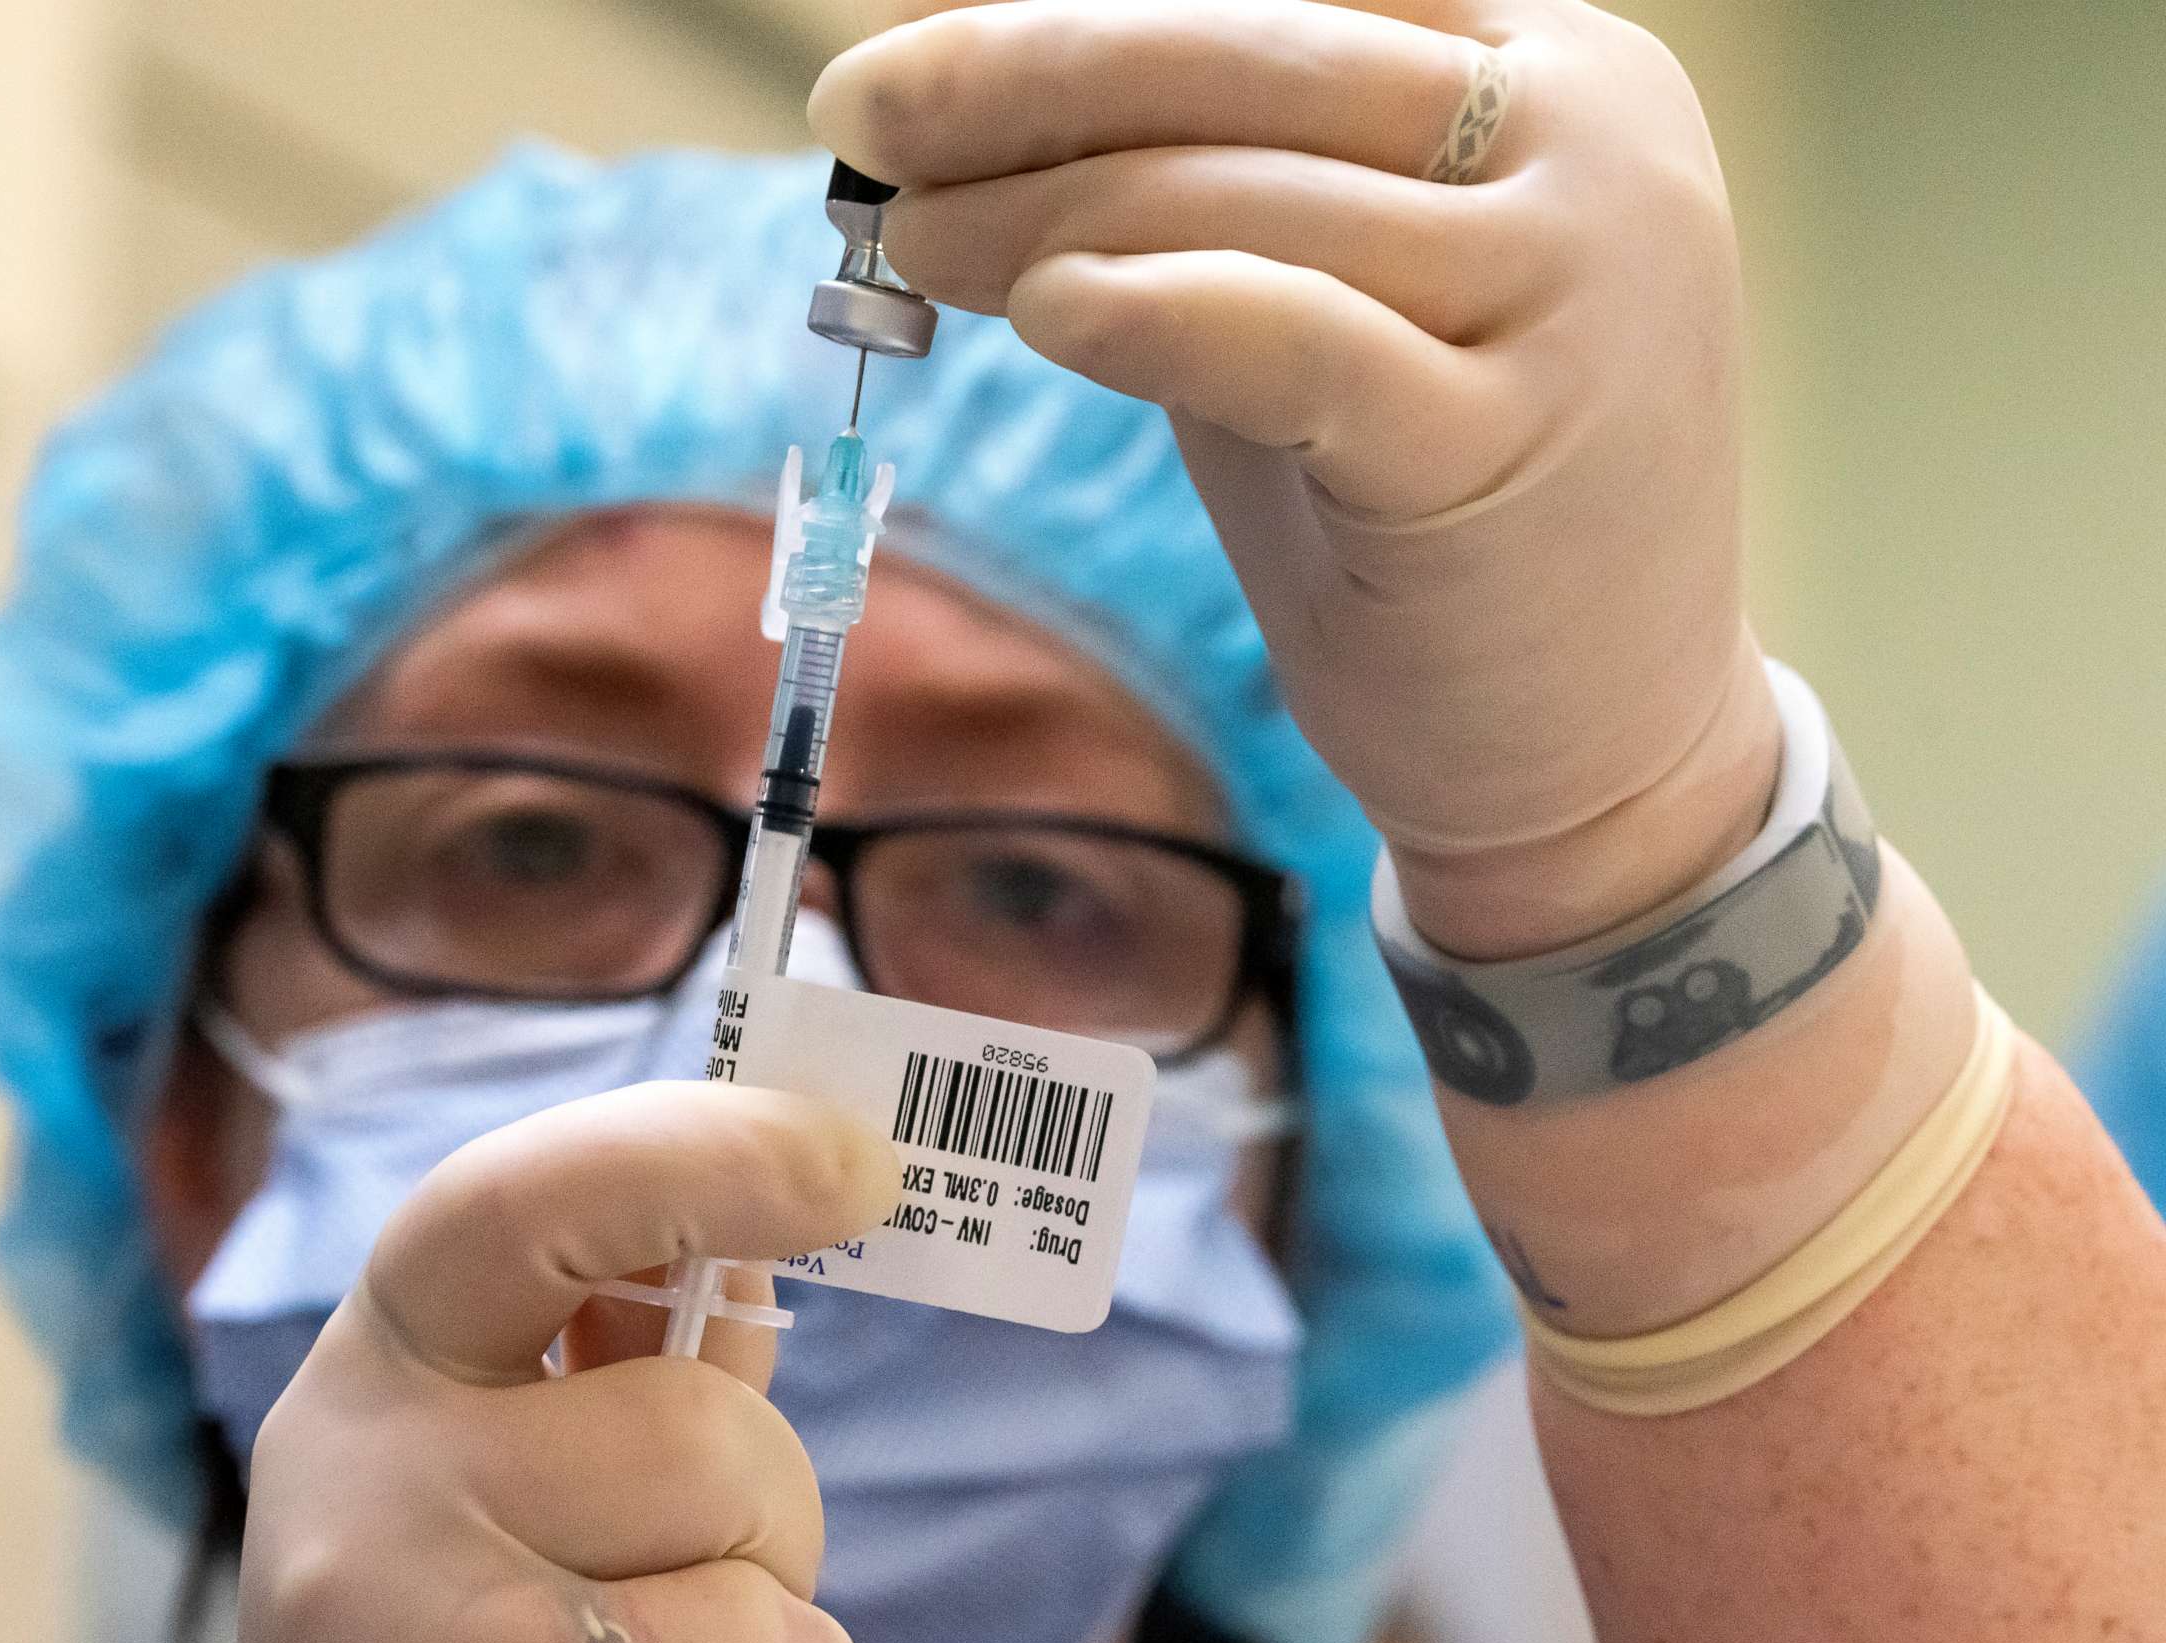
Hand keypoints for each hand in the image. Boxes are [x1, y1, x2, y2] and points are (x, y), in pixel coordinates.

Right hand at [237, 1081, 900, 1642]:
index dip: (705, 1155)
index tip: (859, 1158)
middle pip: (706, 1438)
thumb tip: (767, 1237)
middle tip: (678, 1570)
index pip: (528, 1202)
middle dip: (760, 1513)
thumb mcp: (509, 1464)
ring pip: (765, 1606)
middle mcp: (360, 1487)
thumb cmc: (471, 1629)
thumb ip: (622, 1362)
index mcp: (382, 1362)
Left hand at [813, 0, 1782, 954]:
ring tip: (910, 239)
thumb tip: (975, 102)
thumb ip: (1211, 193)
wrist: (1602, 748)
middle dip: (1029, 68)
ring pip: (1242, 199)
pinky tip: (1042, 309)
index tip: (928, 39)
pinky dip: (1152, 311)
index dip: (1096, 10)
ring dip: (1039, 207)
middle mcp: (1595, 144)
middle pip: (1253, 51)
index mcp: (1562, 69)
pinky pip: (1290, 340)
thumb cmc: (1430, 504)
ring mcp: (1577, 289)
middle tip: (861, 106)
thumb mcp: (1333, 299)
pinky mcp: (1510, 443)